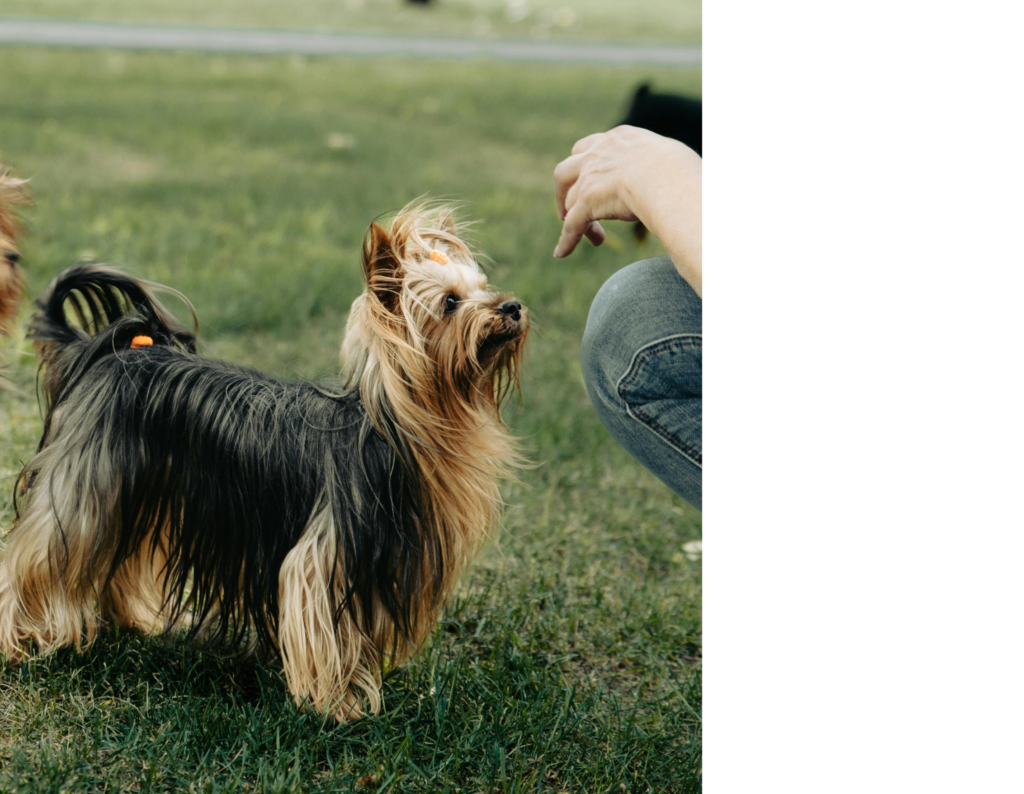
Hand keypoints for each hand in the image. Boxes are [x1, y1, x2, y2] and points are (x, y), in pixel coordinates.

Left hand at [552, 126, 701, 294]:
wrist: (669, 175)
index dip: (591, 166)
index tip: (596, 181)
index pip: (594, 147)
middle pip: (568, 168)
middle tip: (573, 206)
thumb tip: (687, 179)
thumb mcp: (673, 158)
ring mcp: (589, 176)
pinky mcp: (587, 201)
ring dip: (573, 218)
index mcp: (620, 138)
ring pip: (569, 199)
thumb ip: (668, 166)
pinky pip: (571, 224)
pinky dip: (566, 240)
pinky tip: (562, 253)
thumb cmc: (683, 170)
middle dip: (567, 188)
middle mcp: (599, 152)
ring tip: (594, 238)